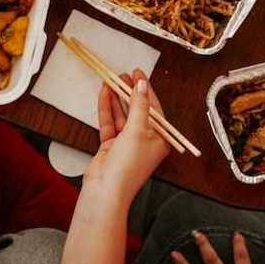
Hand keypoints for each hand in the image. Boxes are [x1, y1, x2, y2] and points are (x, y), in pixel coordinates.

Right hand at [82, 69, 169, 204]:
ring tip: (112, 79)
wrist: (106, 190)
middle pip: (138, 110)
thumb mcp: (137, 131)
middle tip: (123, 74)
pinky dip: (107, 108)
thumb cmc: (128, 165)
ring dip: (117, 98)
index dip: (146, 90)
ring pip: (122, 114)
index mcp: (160, 139)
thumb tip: (142, 85)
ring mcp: (127, 143)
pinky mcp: (111, 145)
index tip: (138, 73)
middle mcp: (145, 140)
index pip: (154, 109)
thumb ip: (139, 105)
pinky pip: (110, 122)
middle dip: (130, 92)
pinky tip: (104, 94)